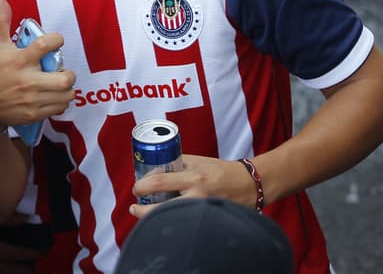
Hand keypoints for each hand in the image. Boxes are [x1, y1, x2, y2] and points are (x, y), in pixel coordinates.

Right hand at [0, 0, 76, 129]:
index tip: (56, 40)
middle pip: (64, 79)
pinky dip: (61, 101)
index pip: (46, 45)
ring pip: (65, 95)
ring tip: (59, 82)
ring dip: (67, 88)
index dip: (57, 39)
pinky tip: (54, 95)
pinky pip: (59, 108)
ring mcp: (31, 100)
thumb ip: (2, 19)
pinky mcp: (34, 114)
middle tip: (62, 70)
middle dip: (69, 73)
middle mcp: (27, 81)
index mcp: (19, 60)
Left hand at [128, 154, 257, 218]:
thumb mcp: (197, 161)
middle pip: (162, 208)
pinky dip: (172, 219)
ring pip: (172, 218)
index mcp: (193, 178)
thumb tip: (154, 168)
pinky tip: (164, 217)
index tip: (136, 189)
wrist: (249, 185)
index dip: (141, 187)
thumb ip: (176, 162)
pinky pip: (184, 221)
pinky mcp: (207, 220)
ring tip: (144, 213)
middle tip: (134, 208)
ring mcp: (203, 210)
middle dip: (142, 211)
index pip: (159, 183)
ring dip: (154, 217)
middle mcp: (197, 196)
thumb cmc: (221, 170)